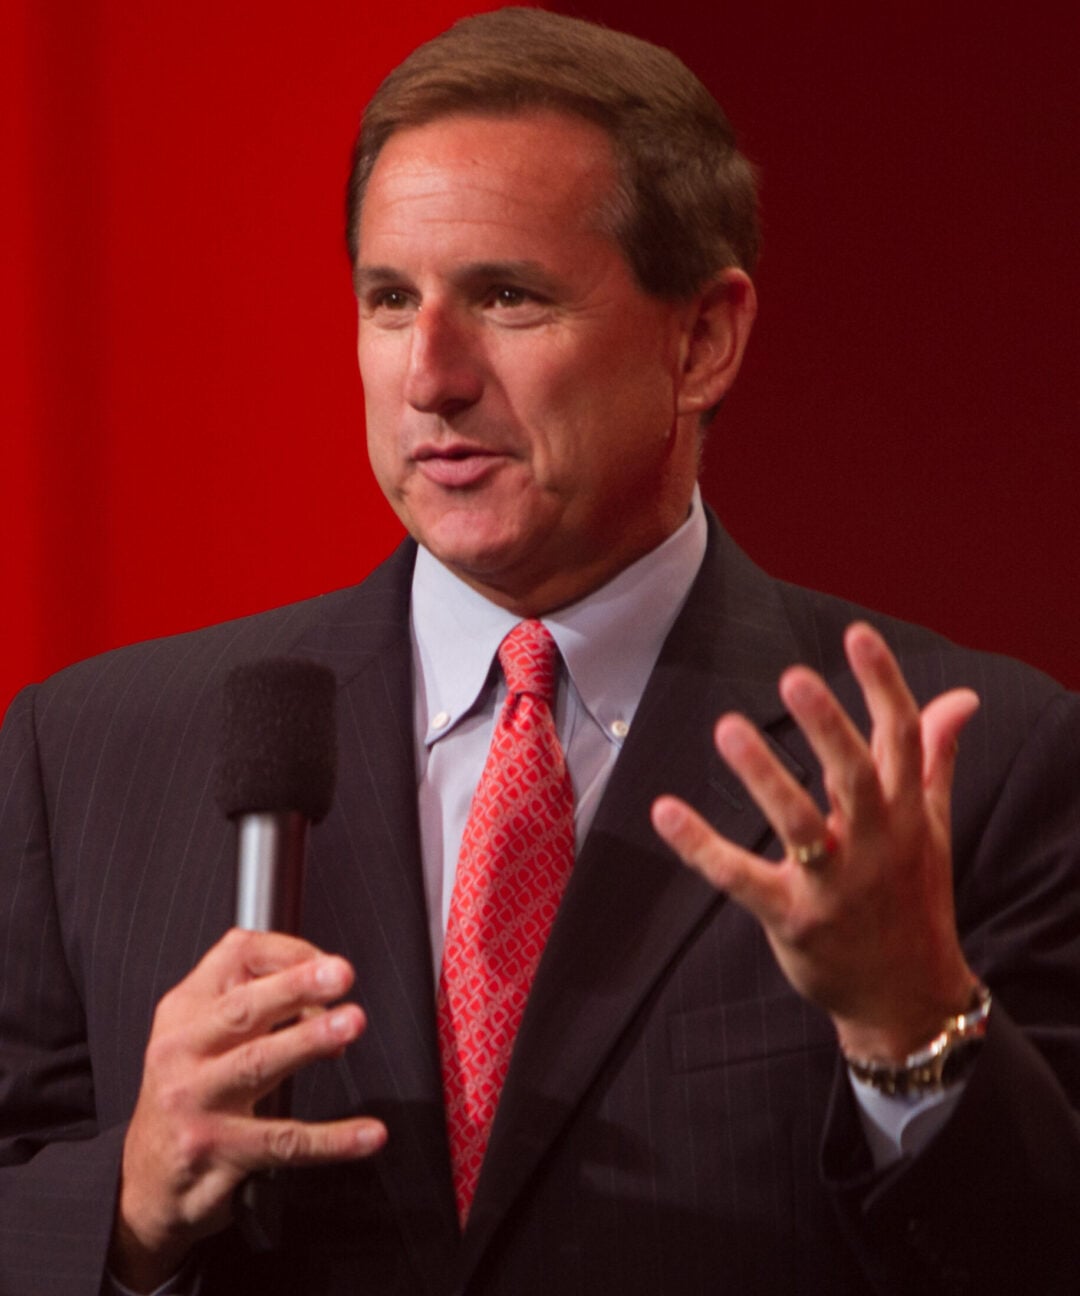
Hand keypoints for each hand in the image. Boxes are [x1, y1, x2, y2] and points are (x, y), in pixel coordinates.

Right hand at [111, 928, 386, 1291]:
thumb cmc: (190, 1093)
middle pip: (242, 1008)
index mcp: (185, 1009)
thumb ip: (258, 1005)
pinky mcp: (216, 1151)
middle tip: (340, 975)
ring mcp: (196, 1102)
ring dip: (308, 1041)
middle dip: (295, 986)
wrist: (147, 1178)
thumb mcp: (204, 1035)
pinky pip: (283, 1141)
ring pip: (257, 1063)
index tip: (330, 964)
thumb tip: (327, 1000)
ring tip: (350, 1024)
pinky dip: (332, 1139)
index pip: (235, 957)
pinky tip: (367, 1135)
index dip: (289, 955)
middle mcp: (183, 1050)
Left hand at [651, 622, 980, 1063]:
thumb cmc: (911, 898)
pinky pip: (742, 880)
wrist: (908, 997)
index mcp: (907, 814)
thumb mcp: (930, 826)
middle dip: (829, 725)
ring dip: (763, 776)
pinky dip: (701, 846)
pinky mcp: (793, 919)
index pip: (903, 738)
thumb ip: (936, 757)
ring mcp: (835, 885)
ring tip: (727, 728)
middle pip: (857, 776)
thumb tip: (962, 698)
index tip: (856, 634)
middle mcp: (877, 844)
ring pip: (800, 824)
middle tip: (793, 676)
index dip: (883, 684)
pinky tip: (665, 810)